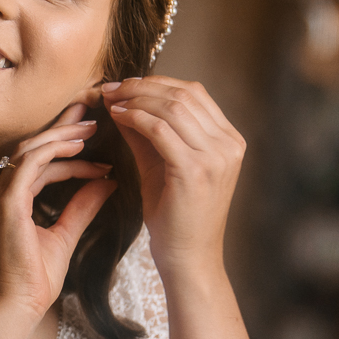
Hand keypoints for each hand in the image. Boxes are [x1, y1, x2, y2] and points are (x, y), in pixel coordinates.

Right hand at [0, 100, 116, 317]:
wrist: (14, 308)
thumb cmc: (33, 282)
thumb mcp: (64, 236)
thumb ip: (82, 207)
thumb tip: (108, 183)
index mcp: (4, 201)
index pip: (35, 163)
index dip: (63, 147)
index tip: (91, 138)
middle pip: (30, 149)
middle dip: (62, 129)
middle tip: (91, 113)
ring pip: (30, 151)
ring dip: (62, 137)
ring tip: (92, 128)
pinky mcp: (4, 203)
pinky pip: (30, 165)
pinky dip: (55, 152)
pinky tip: (80, 147)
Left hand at [100, 76, 243, 280]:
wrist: (187, 256)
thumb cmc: (174, 215)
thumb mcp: (160, 164)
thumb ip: (145, 132)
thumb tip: (120, 100)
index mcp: (228, 139)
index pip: (194, 92)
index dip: (155, 82)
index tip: (123, 83)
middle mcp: (228, 144)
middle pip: (184, 93)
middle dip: (142, 85)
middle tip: (110, 87)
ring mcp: (216, 156)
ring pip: (172, 106)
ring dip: (135, 98)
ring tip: (110, 99)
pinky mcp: (196, 170)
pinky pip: (161, 129)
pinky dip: (136, 117)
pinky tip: (117, 116)